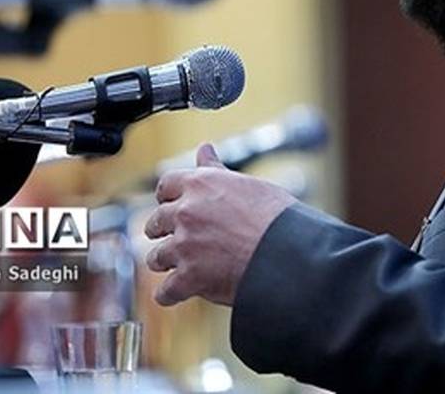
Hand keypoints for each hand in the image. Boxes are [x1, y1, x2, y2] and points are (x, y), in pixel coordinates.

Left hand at [144, 143, 295, 305]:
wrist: (290, 254)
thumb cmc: (277, 217)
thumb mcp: (247, 185)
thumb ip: (217, 170)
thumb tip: (204, 149)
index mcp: (200, 184)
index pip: (165, 185)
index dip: (168, 198)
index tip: (173, 205)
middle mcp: (186, 212)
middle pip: (155, 222)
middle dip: (164, 232)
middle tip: (181, 239)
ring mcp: (184, 246)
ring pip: (156, 257)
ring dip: (166, 263)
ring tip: (182, 266)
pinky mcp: (189, 278)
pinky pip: (165, 291)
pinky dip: (171, 294)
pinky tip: (180, 292)